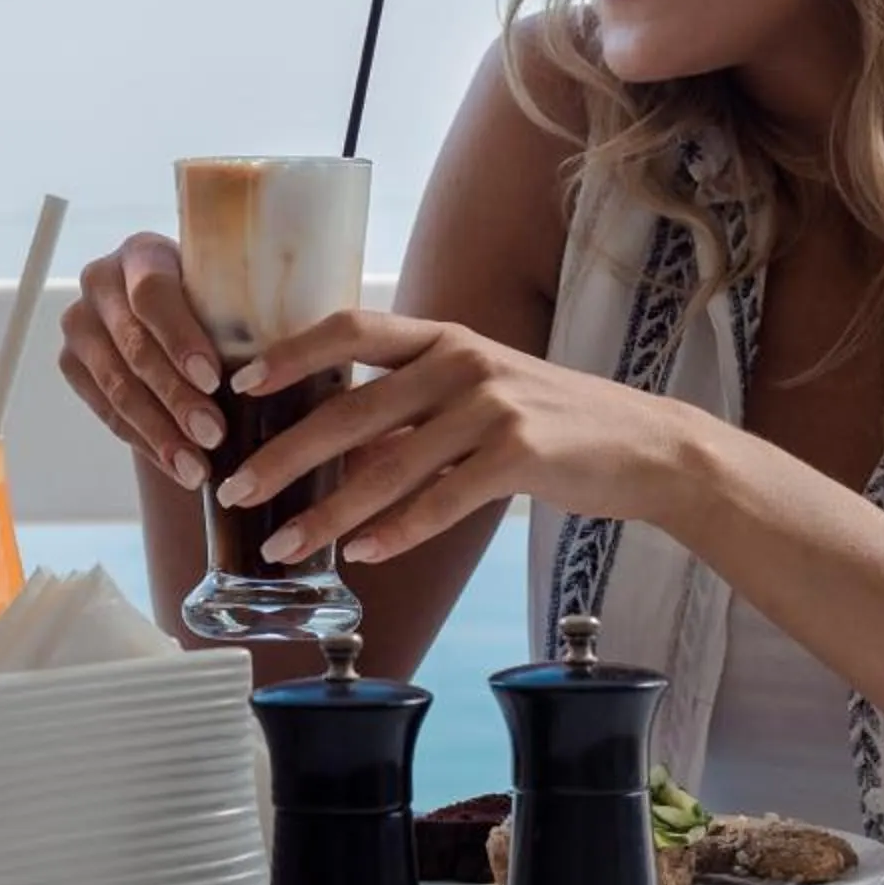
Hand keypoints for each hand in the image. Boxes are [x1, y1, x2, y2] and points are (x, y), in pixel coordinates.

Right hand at [58, 233, 228, 489]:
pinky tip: (177, 466)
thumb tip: (286, 364)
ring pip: (117, 385)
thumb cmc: (215, 301)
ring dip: (159, 431)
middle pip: (135, 346)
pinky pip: (106, 412)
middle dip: (176, 397)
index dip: (181, 339)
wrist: (174, 316)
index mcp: (142, 253)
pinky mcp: (72, 364)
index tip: (214, 380)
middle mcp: (101, 282)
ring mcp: (81, 325)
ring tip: (196, 468)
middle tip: (213, 436)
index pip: (154, 294)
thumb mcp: (227, 290)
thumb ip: (244, 312)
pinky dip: (145, 443)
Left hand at [218, 310, 701, 564]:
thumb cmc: (548, 419)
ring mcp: (492, 406)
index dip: (290, 354)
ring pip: (389, 466)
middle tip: (236, 489)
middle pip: (350, 408)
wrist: (647, 444)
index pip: (349, 329)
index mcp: (442, 337)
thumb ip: (408, 407)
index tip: (238, 388)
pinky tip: (364, 555)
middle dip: (284, 454)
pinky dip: (399, 531)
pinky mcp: (521, 455)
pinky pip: (443, 500)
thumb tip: (329, 443)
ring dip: (329, 513)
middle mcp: (461, 361)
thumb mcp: (474, 391)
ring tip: (284, 546)